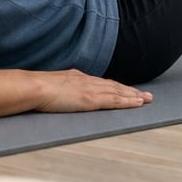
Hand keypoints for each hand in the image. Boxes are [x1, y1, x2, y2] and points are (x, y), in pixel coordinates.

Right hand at [34, 69, 152, 112]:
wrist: (34, 87)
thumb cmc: (36, 89)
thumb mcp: (50, 86)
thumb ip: (59, 89)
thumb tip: (58, 94)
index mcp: (77, 77)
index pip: (101, 83)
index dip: (115, 87)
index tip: (126, 90)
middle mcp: (87, 80)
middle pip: (114, 86)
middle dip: (130, 91)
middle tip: (146, 95)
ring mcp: (91, 89)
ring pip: (118, 92)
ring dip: (134, 96)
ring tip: (148, 99)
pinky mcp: (92, 99)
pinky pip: (115, 100)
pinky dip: (128, 101)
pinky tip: (138, 103)